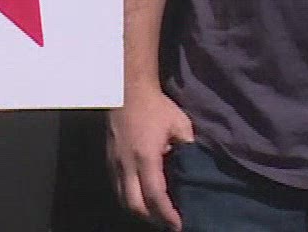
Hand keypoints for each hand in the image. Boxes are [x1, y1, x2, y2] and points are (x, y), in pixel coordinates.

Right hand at [108, 85, 194, 230]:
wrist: (126, 89)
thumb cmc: (155, 106)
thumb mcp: (180, 124)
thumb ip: (189, 148)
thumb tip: (198, 168)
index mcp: (146, 156)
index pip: (155, 195)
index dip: (167, 214)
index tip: (179, 225)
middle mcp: (127, 163)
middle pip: (135, 204)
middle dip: (152, 219)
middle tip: (169, 223)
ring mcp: (115, 162)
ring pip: (122, 198)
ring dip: (140, 210)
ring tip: (157, 214)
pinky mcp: (109, 159)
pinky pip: (117, 187)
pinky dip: (130, 197)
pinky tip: (142, 196)